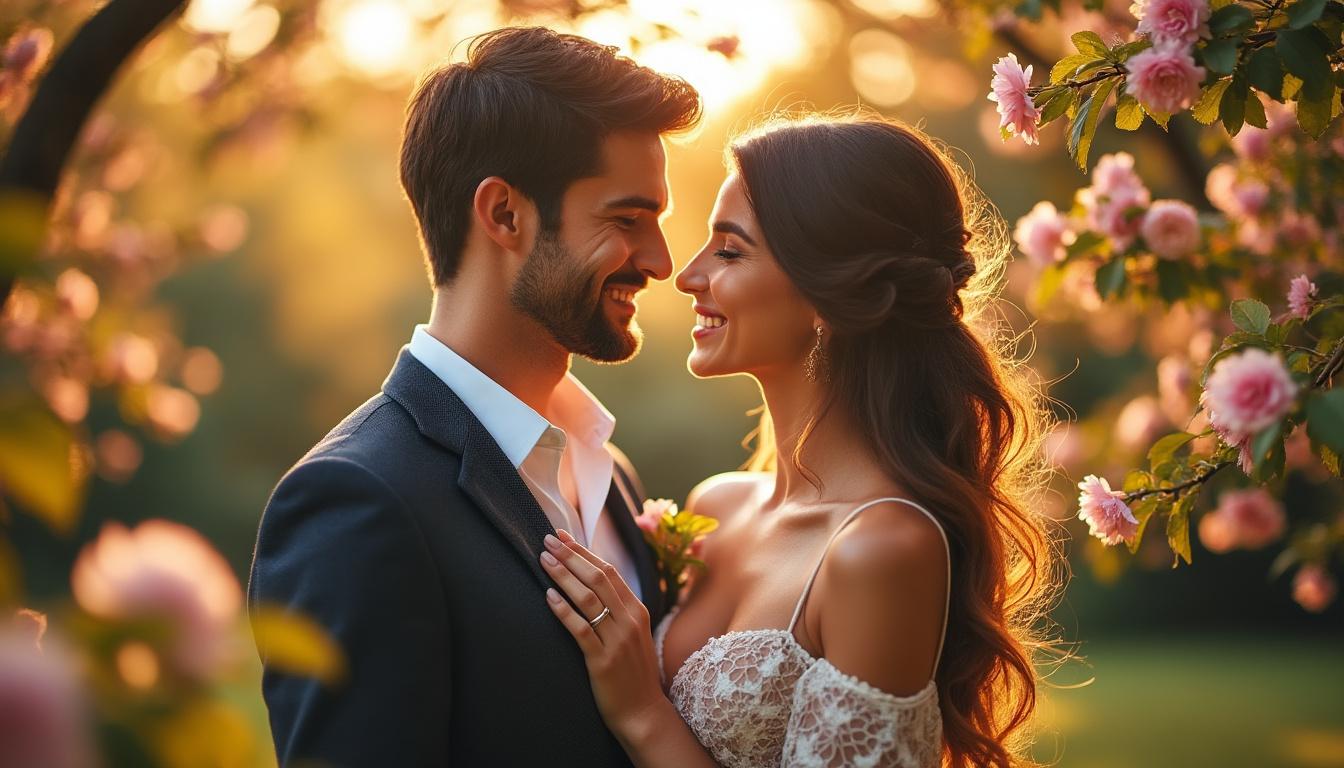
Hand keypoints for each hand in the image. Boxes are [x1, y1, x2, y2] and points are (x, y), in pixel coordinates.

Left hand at [541, 529, 666, 739]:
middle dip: (571, 555)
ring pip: (588, 599)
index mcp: (637, 611)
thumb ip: (618, 610)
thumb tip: (591, 582)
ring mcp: (617, 640)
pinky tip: (548, 597)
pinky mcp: (602, 661)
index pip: (609, 571)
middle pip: (598, 578)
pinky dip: (563, 610)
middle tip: (547, 540)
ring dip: (563, 576)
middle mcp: (629, 621)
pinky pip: (581, 629)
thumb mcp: (633, 634)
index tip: (563, 536)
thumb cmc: (633, 673)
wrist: (643, 713)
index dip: (584, 551)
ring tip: (544, 561)